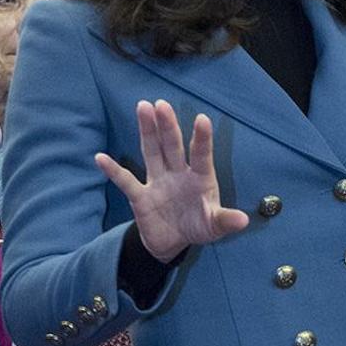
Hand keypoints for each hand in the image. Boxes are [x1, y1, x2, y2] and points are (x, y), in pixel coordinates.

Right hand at [96, 99, 248, 262]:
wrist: (174, 242)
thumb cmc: (199, 226)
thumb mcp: (215, 226)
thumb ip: (226, 221)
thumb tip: (243, 221)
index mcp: (200, 178)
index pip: (201, 154)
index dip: (202, 138)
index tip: (202, 118)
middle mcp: (178, 173)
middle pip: (172, 146)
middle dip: (168, 126)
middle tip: (161, 104)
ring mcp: (158, 182)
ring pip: (152, 152)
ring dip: (147, 131)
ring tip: (143, 107)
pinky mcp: (140, 196)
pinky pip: (125, 181)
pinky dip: (113, 171)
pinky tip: (101, 158)